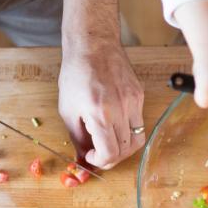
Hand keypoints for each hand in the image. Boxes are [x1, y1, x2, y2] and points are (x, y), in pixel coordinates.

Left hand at [57, 43, 144, 168]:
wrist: (93, 45)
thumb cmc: (76, 74)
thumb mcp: (68, 110)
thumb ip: (77, 139)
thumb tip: (83, 160)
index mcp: (100, 114)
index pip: (110, 153)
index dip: (100, 162)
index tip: (92, 157)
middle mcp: (121, 109)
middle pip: (125, 150)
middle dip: (111, 158)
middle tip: (99, 154)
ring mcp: (134, 102)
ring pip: (137, 140)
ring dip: (123, 148)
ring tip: (110, 142)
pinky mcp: (139, 96)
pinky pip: (139, 123)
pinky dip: (128, 131)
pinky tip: (115, 124)